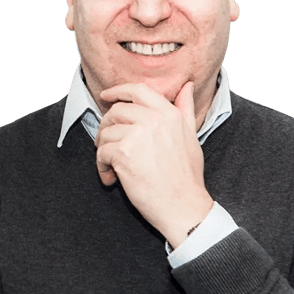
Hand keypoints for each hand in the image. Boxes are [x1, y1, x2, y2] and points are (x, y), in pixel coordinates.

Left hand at [95, 81, 212, 246]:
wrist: (184, 207)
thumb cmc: (187, 178)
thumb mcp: (192, 137)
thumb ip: (185, 110)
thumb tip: (186, 86)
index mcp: (169, 114)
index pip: (138, 90)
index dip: (118, 91)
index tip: (107, 96)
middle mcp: (153, 120)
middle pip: (117, 111)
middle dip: (107, 126)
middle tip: (107, 142)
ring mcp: (137, 136)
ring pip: (106, 132)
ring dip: (103, 150)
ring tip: (112, 166)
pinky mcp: (124, 154)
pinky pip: (101, 152)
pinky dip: (102, 167)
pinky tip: (112, 178)